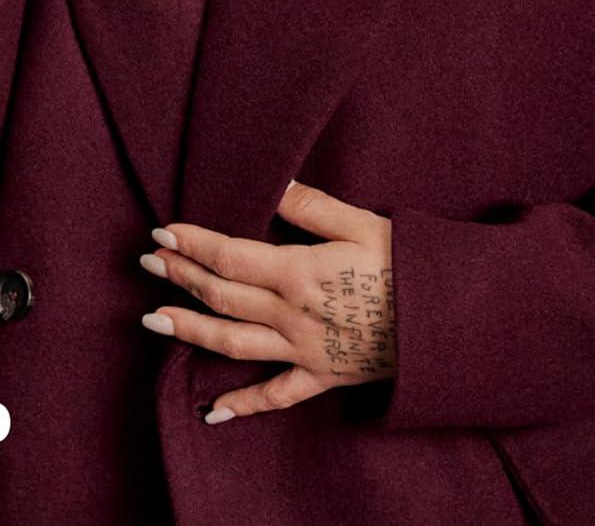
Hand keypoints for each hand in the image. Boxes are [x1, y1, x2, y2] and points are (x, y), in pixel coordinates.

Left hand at [138, 179, 395, 423]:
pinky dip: (242, 406)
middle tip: (147, 261)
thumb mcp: (361, 222)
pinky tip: (212, 412)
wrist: (447, 320)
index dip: (192, 244)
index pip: (229, 256)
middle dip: (180, 276)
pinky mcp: (321, 376)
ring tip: (152, 320)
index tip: (163, 231)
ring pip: (232, 344)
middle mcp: (292, 315)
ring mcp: (303, 350)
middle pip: (222, 296)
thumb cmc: (408, 263)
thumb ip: (311, 205)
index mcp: (298, 272)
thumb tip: (272, 183)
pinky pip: (275, 396)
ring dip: (189, 331)